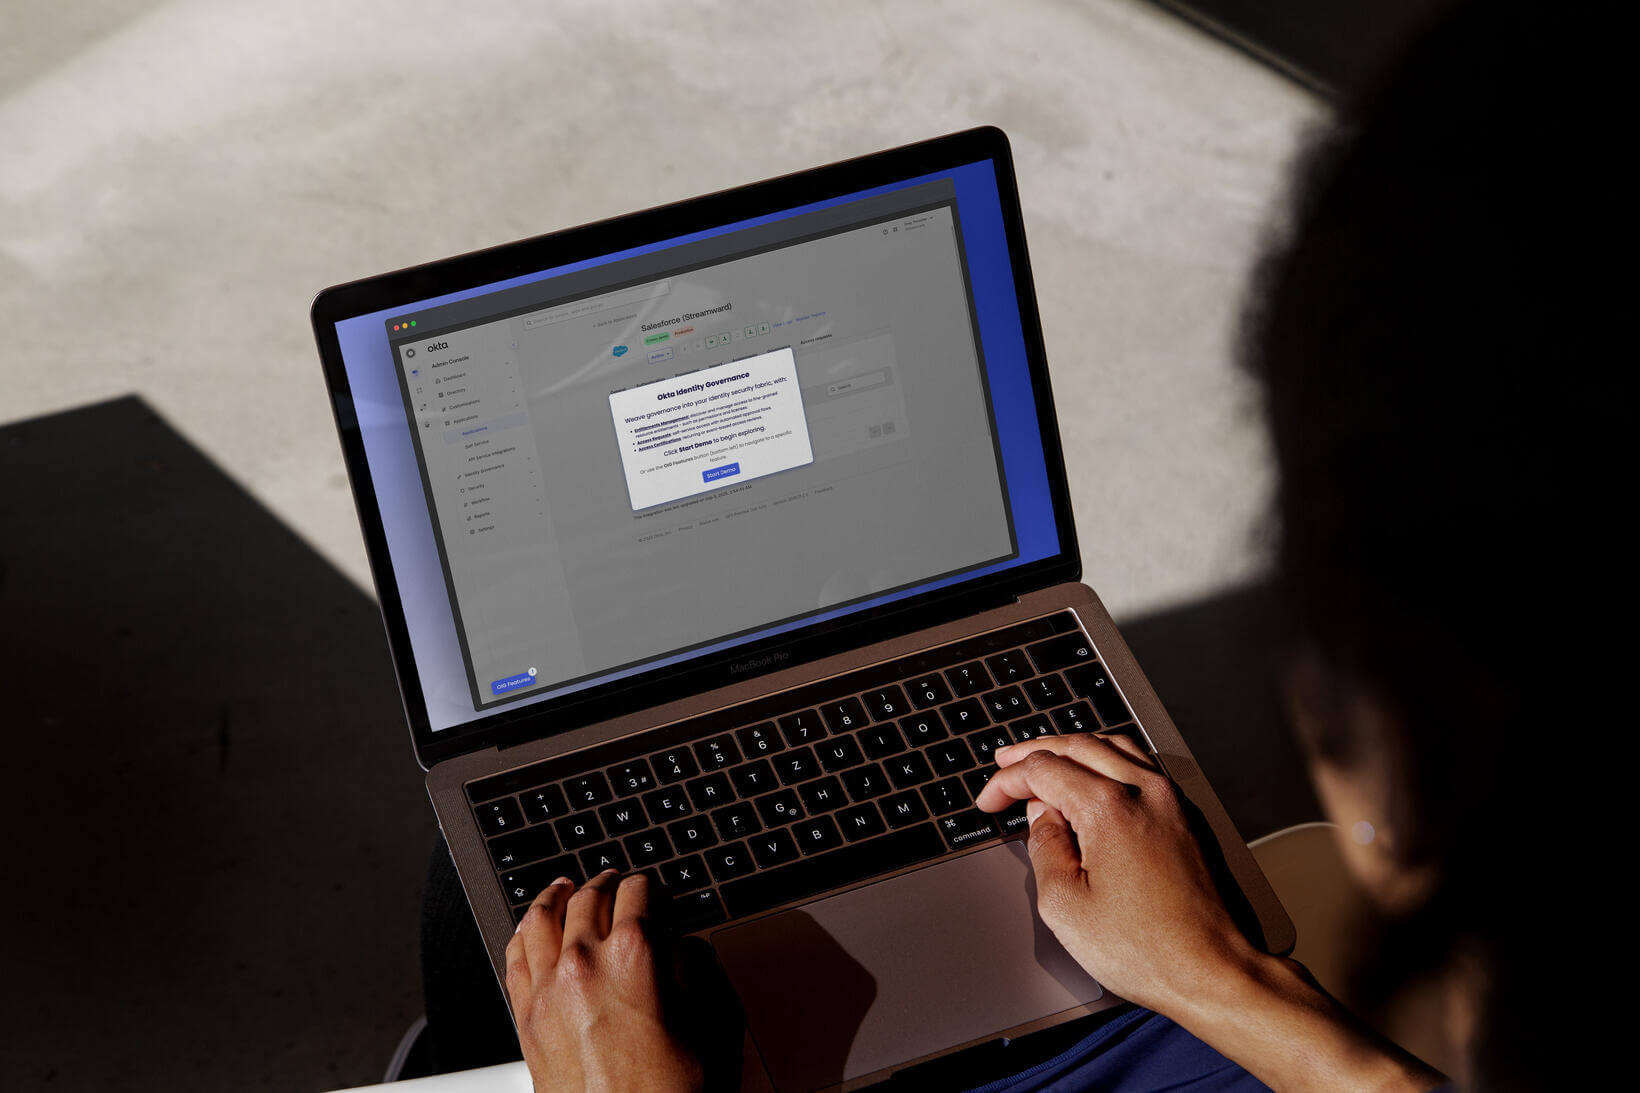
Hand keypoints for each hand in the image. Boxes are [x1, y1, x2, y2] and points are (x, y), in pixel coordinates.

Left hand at [505, 870, 704, 1092]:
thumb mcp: (716, 1024)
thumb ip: (703, 971)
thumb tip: (690, 948)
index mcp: (635, 956)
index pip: (640, 892)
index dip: (653, 887)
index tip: (656, 893)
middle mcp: (585, 964)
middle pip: (590, 897)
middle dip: (608, 884)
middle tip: (618, 884)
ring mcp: (548, 990)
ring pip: (543, 917)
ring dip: (558, 895)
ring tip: (566, 887)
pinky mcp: (525, 1018)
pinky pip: (515, 956)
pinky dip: (523, 932)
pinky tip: (531, 928)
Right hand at [975, 733, 1261, 1015]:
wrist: (1214, 971)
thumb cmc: (1147, 949)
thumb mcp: (1065, 905)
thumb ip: (1044, 848)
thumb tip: (1042, 819)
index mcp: (1109, 807)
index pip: (1043, 770)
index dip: (1006, 782)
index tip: (989, 801)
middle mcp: (1144, 791)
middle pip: (1078, 746)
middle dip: (1034, 752)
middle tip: (1006, 764)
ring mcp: (1171, 801)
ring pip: (1114, 747)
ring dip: (1073, 749)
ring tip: (1047, 761)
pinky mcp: (1187, 817)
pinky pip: (1142, 766)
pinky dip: (1107, 760)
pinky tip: (1094, 779)